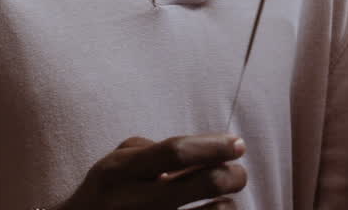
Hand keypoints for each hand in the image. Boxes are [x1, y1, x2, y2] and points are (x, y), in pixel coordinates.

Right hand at [53, 134, 247, 209]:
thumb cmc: (109, 191)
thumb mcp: (118, 161)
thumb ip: (155, 149)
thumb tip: (208, 149)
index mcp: (119, 171)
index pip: (176, 151)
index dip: (214, 146)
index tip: (237, 144)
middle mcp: (130, 203)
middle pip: (206, 182)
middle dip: (234, 174)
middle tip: (238, 174)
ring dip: (227, 205)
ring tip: (223, 201)